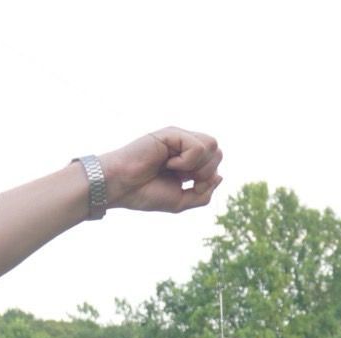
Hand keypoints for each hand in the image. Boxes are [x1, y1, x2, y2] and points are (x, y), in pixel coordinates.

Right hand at [100, 128, 223, 213]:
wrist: (121, 188)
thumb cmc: (144, 193)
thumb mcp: (181, 201)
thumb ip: (203, 193)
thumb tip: (220, 176)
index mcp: (187, 160)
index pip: (215, 161)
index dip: (208, 178)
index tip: (187, 186)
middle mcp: (184, 146)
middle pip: (217, 151)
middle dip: (206, 171)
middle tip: (182, 178)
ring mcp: (178, 138)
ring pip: (212, 144)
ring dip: (199, 165)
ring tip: (176, 170)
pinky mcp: (171, 133)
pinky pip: (197, 146)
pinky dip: (187, 161)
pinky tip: (168, 163)